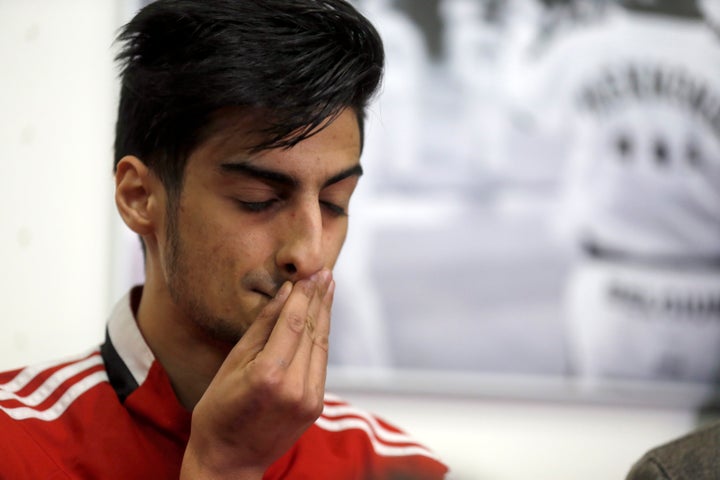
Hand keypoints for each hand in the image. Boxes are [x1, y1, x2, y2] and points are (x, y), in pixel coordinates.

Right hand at [180, 269, 334, 479]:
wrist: (230, 462)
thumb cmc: (219, 411)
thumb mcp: (232, 364)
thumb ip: (262, 327)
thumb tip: (285, 293)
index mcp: (270, 375)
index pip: (294, 323)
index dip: (304, 295)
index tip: (311, 272)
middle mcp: (296, 388)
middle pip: (313, 331)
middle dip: (319, 299)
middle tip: (325, 272)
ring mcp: (310, 400)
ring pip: (321, 346)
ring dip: (325, 315)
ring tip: (328, 287)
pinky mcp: (316, 406)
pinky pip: (320, 363)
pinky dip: (320, 338)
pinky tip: (321, 319)